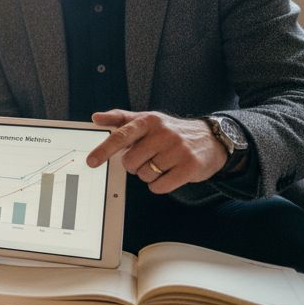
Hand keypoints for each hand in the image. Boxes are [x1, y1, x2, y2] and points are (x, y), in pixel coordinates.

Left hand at [86, 110, 226, 193]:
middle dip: (134, 165)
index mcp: (149, 121)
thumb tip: (96, 117)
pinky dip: (159, 185)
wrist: (212, 139)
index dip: (104, 150)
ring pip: (145, 175)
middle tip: (147, 158)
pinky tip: (169, 174)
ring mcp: (178, 150)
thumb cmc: (171, 131)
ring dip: (149, 175)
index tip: (91, 162)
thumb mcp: (148, 120)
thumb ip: (120, 119)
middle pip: (130, 162)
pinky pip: (160, 186)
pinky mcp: (190, 167)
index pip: (121, 136)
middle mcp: (163, 133)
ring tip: (162, 163)